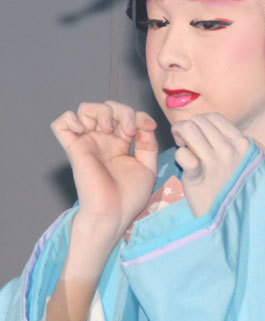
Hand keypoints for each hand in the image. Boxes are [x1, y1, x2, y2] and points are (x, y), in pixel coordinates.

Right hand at [51, 101, 157, 246]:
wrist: (113, 214)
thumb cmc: (129, 197)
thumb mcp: (148, 167)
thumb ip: (148, 143)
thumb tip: (145, 123)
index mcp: (121, 143)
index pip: (127, 115)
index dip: (139, 115)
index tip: (147, 128)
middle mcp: (103, 140)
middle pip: (108, 106)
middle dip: (123, 111)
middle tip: (129, 130)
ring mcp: (88, 142)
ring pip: (85, 109)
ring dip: (100, 111)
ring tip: (108, 129)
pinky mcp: (74, 149)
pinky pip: (60, 124)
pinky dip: (71, 119)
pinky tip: (84, 129)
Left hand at [171, 113, 249, 216]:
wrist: (231, 222)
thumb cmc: (232, 190)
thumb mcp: (242, 163)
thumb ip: (228, 143)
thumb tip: (203, 124)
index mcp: (243, 144)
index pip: (214, 118)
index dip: (199, 122)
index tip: (194, 134)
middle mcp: (231, 150)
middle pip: (199, 121)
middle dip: (186, 126)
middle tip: (183, 140)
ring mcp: (216, 163)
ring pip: (189, 129)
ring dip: (179, 134)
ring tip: (180, 145)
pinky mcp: (199, 177)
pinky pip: (182, 153)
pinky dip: (179, 154)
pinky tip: (183, 163)